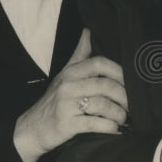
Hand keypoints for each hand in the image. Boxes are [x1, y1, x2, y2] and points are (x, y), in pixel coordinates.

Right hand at [14, 29, 128, 161]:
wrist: (31, 129)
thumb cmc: (53, 102)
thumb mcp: (63, 76)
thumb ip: (79, 56)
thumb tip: (88, 32)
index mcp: (70, 72)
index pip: (99, 63)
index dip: (119, 72)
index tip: (130, 83)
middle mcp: (67, 86)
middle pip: (105, 85)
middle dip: (124, 97)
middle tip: (131, 106)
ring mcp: (66, 105)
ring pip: (103, 105)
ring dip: (119, 114)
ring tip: (123, 119)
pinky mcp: (66, 124)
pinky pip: (95, 123)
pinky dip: (110, 127)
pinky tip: (115, 129)